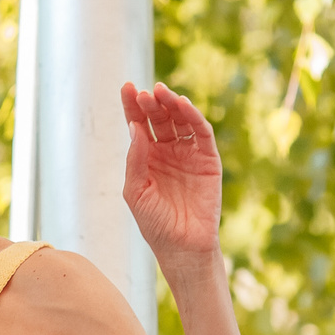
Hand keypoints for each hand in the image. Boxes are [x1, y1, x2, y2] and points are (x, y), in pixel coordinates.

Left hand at [121, 82, 225, 275]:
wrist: (183, 247)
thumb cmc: (155, 224)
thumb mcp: (135, 191)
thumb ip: (135, 159)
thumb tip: (134, 128)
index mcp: (146, 157)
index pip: (138, 124)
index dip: (132, 106)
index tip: (126, 87)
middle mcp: (167, 151)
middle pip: (159, 118)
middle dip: (151, 103)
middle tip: (144, 92)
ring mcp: (188, 154)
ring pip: (180, 120)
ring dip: (171, 104)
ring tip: (161, 93)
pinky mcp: (208, 160)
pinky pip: (201, 134)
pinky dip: (194, 117)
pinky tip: (182, 106)